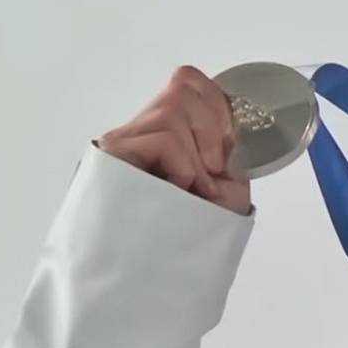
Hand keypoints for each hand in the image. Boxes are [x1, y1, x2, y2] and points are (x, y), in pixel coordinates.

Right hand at [98, 65, 251, 214]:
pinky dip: (183, 164)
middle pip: (182, 87)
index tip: (228, 143)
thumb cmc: (203, 226)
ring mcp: (123, 141)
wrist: (177, 267)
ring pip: (172, 112)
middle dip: (211, 129)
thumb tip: (236, 112)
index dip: (215, 102)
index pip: (186, 80)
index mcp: (170, 131)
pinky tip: (180, 190)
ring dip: (197, 154)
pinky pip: (162, 138)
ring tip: (194, 189)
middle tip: (214, 171)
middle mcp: (142, 131)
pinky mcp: (112, 156)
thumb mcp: (228, 178)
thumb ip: (226, 142)